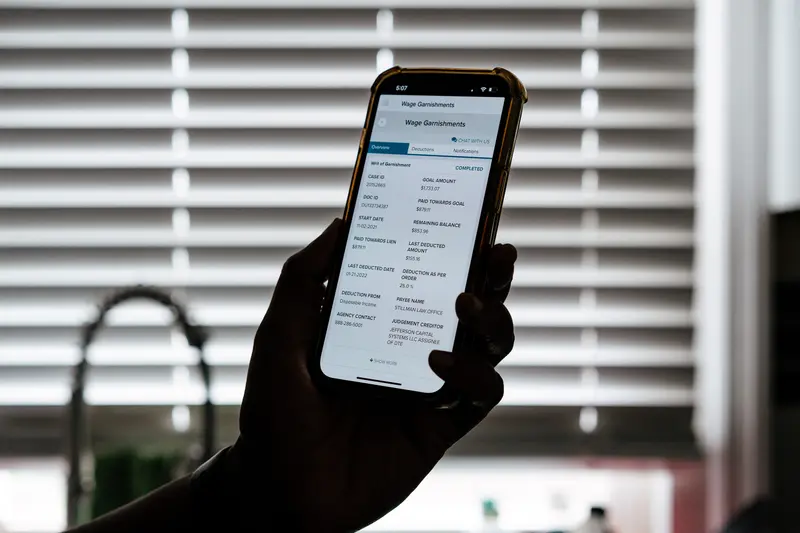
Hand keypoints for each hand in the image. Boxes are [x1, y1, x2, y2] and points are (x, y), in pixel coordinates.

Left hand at [236, 218, 516, 531]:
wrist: (279, 488)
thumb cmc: (274, 411)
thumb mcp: (280, 336)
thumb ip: (303, 279)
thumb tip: (341, 223)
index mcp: (381, 324)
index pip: (427, 279)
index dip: (455, 251)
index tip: (472, 220)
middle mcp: (412, 350)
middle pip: (471, 308)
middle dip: (492, 278)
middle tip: (497, 254)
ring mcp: (430, 388)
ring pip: (489, 347)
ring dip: (491, 321)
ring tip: (464, 305)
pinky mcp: (441, 426)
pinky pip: (480, 394)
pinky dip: (473, 374)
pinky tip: (438, 364)